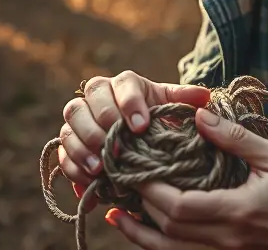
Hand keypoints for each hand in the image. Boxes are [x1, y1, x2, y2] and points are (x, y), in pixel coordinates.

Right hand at [57, 71, 210, 207]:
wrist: (140, 138)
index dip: (129, 104)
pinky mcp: (69, 143)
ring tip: (100, 168)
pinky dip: (73, 167)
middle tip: (117, 149)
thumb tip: (204, 97)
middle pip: (87, 103)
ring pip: (69, 126)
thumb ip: (184, 101)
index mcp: (123, 84)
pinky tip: (89, 183)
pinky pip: (62, 152)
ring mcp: (78, 120)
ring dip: (83, 147)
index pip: (121, 86)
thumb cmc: (156, 119)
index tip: (142, 127)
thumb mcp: (171, 109)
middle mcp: (95, 97)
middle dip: (101, 127)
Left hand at [106, 107, 267, 249]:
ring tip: (117, 215)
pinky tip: (150, 233)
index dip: (150, 191)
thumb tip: (199, 114)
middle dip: (140, 208)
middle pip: (168, 232)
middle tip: (120, 182)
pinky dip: (163, 246)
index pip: (178, 207)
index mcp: (236, 212)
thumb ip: (235, 138)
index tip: (135, 168)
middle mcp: (226, 240)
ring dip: (141, 235)